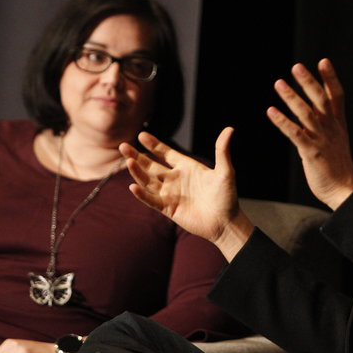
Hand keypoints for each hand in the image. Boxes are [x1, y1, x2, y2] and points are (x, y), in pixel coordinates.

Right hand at [119, 128, 253, 260]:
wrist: (225, 223)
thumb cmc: (227, 197)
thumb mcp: (225, 172)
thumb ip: (222, 151)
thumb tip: (230, 129)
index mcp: (187, 167)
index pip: (166, 153)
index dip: (154, 145)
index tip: (142, 135)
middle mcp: (176, 179)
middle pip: (151, 165)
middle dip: (137, 156)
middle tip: (123, 146)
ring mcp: (170, 194)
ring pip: (148, 181)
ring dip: (138, 172)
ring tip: (128, 161)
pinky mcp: (168, 209)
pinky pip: (152, 200)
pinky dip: (142, 194)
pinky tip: (133, 186)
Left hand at [267, 58, 352, 209]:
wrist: (344, 190)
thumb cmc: (338, 167)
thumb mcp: (338, 140)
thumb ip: (329, 123)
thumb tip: (319, 109)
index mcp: (338, 125)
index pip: (337, 96)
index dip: (330, 78)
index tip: (323, 61)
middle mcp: (331, 128)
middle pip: (320, 100)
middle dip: (309, 82)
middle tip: (296, 66)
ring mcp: (321, 139)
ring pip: (306, 113)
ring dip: (291, 97)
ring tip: (278, 83)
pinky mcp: (311, 152)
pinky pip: (295, 133)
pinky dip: (282, 121)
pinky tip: (271, 111)